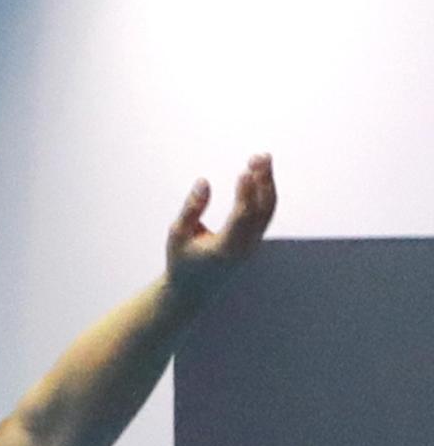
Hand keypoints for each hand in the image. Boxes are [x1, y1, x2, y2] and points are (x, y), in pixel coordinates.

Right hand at [166, 153, 275, 287]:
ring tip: (261, 159)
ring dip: (267, 183)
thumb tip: (204, 182)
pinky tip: (258, 174)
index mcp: (225, 248)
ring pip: (267, 209)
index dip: (245, 193)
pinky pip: (264, 211)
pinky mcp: (254, 239)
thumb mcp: (177, 235)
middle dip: (263, 181)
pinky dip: (264, 191)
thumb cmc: (181, 260)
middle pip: (262, 209)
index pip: (242, 217)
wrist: (193, 289)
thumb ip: (191, 209)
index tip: (245, 170)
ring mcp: (253, 243)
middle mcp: (245, 246)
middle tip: (260, 156)